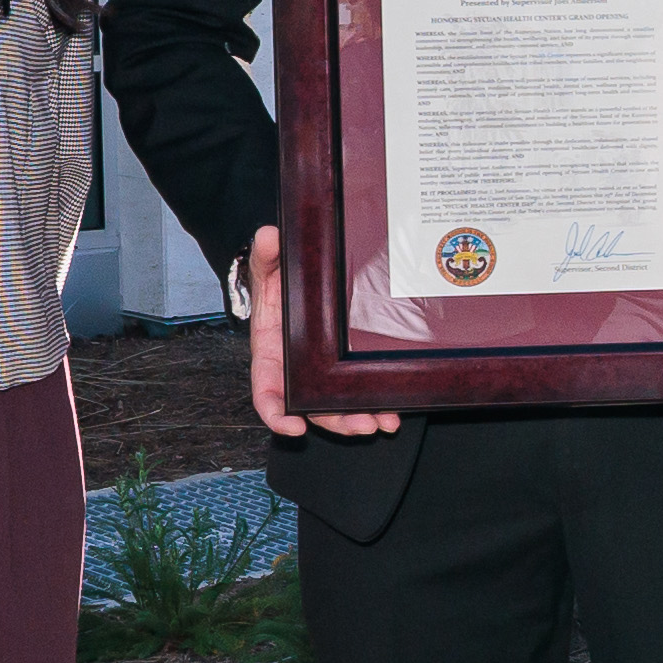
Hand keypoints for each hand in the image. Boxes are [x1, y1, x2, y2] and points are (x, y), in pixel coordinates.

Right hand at [246, 225, 398, 439]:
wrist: (297, 278)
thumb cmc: (277, 280)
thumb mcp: (268, 266)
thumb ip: (266, 255)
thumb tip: (269, 237)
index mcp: (271, 353)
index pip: (267, 391)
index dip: (276, 414)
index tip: (291, 426)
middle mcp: (296, 370)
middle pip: (311, 408)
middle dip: (336, 421)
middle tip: (362, 425)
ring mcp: (321, 372)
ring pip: (338, 406)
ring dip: (361, 418)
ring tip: (384, 422)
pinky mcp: (345, 367)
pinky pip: (359, 389)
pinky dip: (376, 401)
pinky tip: (396, 406)